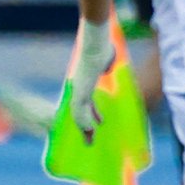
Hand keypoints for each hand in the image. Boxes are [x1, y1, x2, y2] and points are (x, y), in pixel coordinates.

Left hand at [68, 18, 115, 140]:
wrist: (95, 43)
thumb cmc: (102, 46)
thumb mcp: (105, 59)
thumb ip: (105, 65)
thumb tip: (107, 67)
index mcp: (84, 81)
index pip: (87, 101)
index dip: (93, 113)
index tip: (100, 122)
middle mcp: (78, 87)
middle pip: (80, 111)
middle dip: (86, 125)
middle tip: (90, 137)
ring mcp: (77, 89)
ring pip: (78, 114)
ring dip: (84, 128)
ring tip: (90, 141)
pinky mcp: (79, 91)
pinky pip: (80, 111)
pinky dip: (84, 122)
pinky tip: (89, 131)